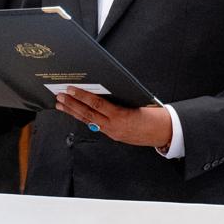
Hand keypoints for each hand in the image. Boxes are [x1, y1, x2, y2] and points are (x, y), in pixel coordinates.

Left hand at [54, 87, 172, 146]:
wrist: (163, 132)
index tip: (70, 89)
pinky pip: (94, 125)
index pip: (96, 105)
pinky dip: (83, 118)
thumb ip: (118, 97)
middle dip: (71, 104)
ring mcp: (112, 132)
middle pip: (88, 114)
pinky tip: (74, 112)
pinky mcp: (113, 135)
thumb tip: (100, 88)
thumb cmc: (153, 114)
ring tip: (60, 104)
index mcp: (121, 116)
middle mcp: (114, 126)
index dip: (82, 96)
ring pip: (88, 121)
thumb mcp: (137, 101)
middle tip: (59, 96)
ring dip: (73, 112)